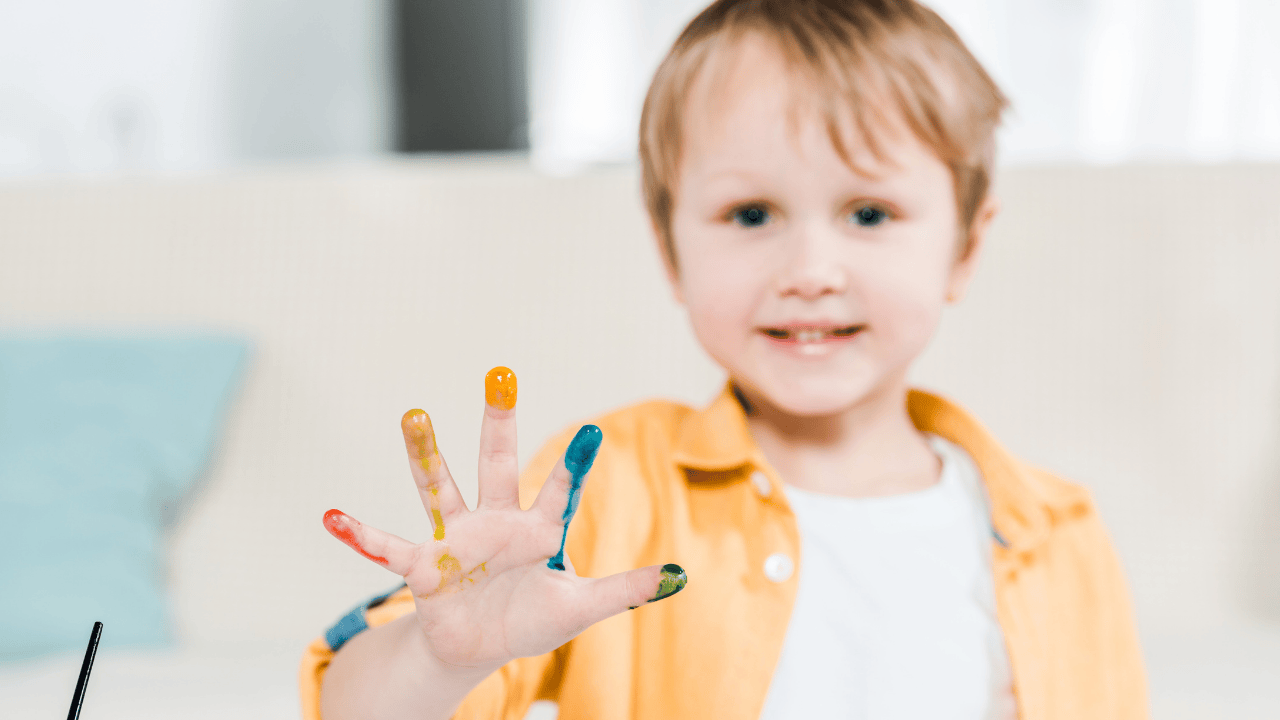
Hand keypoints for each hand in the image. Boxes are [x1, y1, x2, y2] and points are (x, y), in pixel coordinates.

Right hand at [323, 366, 685, 675]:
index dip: (575, 465)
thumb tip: (681, 575)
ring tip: (413, 413)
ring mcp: (455, 540)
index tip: (593, 430)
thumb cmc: (529, 620)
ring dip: (425, 453)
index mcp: (535, 530)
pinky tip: (332, 516)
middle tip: (501, 376)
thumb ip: (626, 589)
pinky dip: (359, 534)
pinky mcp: (422, 567)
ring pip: (438, 488)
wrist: (476, 648)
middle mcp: (493, 523)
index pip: (558, 490)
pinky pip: (386, 548)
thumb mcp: (581, 606)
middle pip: (495, 464)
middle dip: (498, 424)